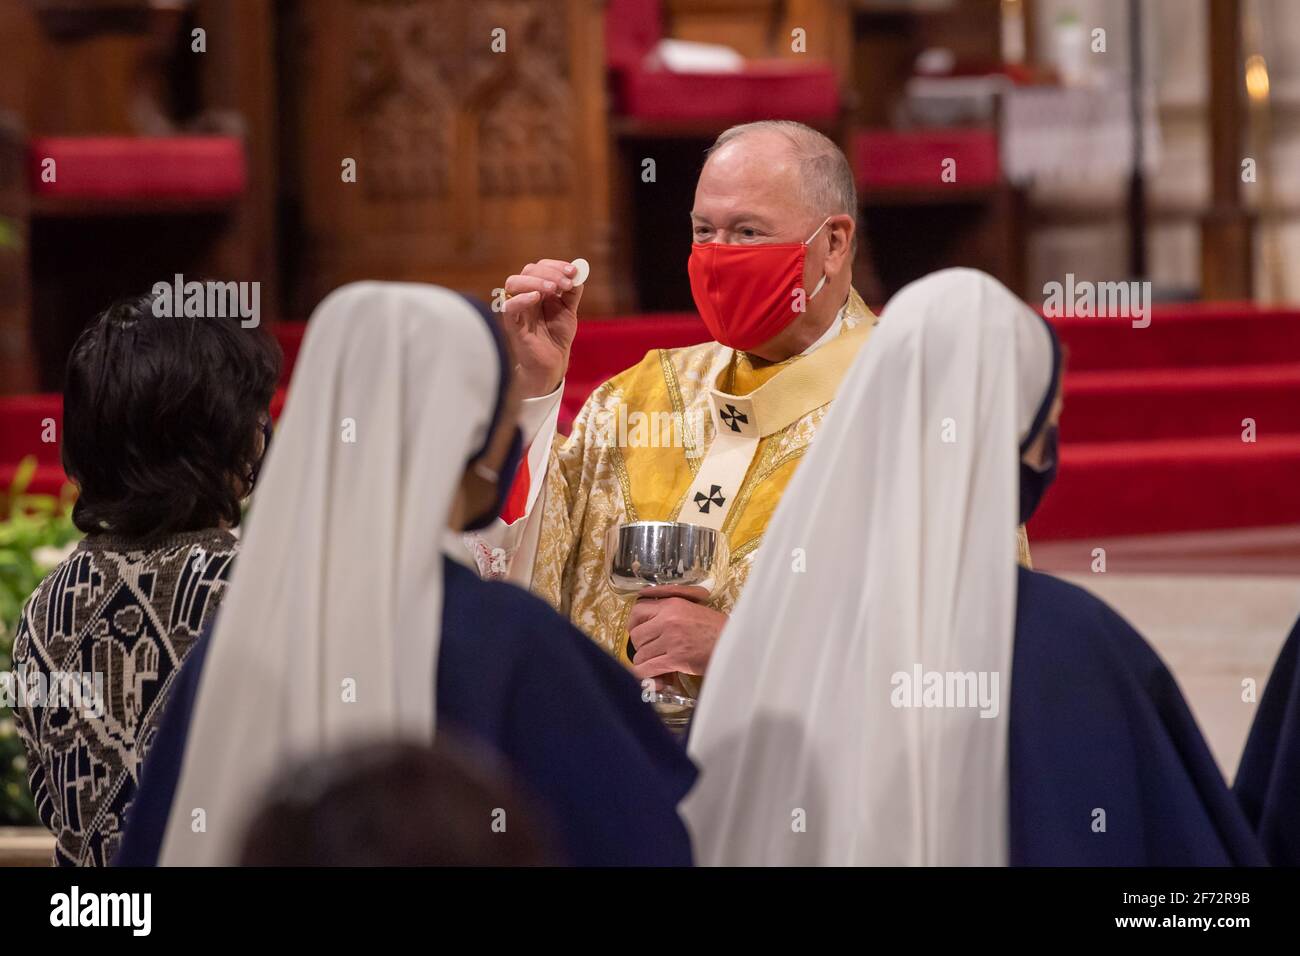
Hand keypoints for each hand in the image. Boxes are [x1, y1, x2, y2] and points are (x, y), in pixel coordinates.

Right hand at [502, 259, 581, 396]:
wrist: (553, 362)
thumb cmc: (557, 335)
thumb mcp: (569, 309)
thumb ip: (572, 291)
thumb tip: (578, 272)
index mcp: (537, 289)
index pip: (540, 267)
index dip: (556, 266)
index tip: (573, 271)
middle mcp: (524, 295)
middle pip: (528, 271)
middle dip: (549, 273)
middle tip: (566, 283)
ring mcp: (517, 309)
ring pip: (513, 283)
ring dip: (535, 281)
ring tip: (554, 289)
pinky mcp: (512, 325)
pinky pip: (508, 308)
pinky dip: (521, 299)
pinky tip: (536, 297)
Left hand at [627, 596, 727, 680]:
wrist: (735, 643)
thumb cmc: (717, 628)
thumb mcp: (693, 610)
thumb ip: (671, 613)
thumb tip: (650, 623)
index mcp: (672, 605)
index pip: (638, 610)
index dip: (633, 623)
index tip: (638, 632)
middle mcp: (668, 619)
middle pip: (636, 635)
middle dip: (640, 646)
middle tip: (650, 651)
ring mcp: (671, 639)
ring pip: (640, 654)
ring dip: (646, 662)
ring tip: (656, 664)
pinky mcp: (675, 658)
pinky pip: (648, 668)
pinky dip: (647, 675)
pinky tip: (654, 677)